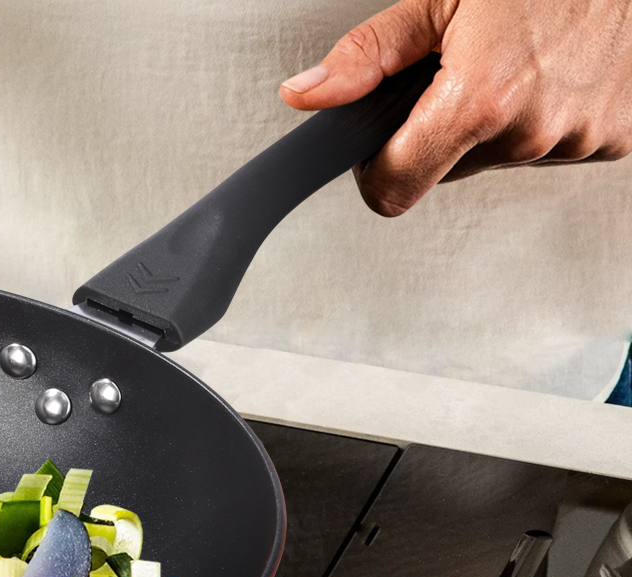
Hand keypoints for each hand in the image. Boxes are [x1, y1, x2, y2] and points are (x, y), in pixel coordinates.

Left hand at [279, 0, 631, 215]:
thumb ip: (367, 56)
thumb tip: (308, 96)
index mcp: (481, 101)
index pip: (394, 189)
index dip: (375, 169)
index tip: (376, 148)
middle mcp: (531, 131)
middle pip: (445, 169)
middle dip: (439, 130)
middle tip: (462, 71)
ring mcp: (578, 139)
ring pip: (499, 158)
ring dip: (497, 123)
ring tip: (518, 61)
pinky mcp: (615, 140)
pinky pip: (552, 148)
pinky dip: (544, 118)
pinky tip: (554, 74)